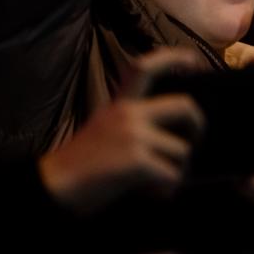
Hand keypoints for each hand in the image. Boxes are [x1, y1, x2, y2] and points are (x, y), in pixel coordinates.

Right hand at [39, 50, 204, 214]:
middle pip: (184, 106)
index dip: (172, 59)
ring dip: (176, 171)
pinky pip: (173, 176)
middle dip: (198, 126)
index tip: (193, 59)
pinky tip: (152, 194)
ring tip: (157, 183)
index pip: (145, 68)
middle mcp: (129, 114)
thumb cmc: (79, 164)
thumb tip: (170, 135)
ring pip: (182, 150)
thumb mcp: (103, 128)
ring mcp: (134, 135)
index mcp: (119, 104)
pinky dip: (167, 190)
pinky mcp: (138, 160)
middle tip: (193, 144)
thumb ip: (132, 124)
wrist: (55, 185)